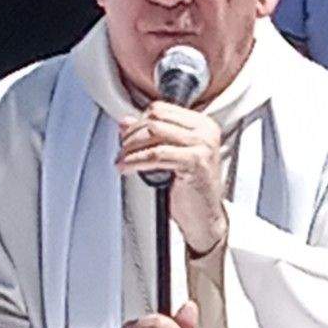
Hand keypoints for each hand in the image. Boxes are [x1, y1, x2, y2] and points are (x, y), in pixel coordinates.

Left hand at [117, 102, 226, 254]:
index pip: (162, 109)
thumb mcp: (171, 156)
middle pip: (156, 119)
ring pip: (154, 134)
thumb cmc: (190, 190)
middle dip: (131, 134)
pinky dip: (136, 160)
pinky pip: (156, 155)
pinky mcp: (195, 162)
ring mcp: (203, 145)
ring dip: (131, 147)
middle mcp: (205, 131)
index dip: (139, 120)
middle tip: (121, 149)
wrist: (205, 218)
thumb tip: (125, 122)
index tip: (126, 135)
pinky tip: (126, 168)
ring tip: (121, 159)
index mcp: (202, 124)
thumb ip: (153, 136)